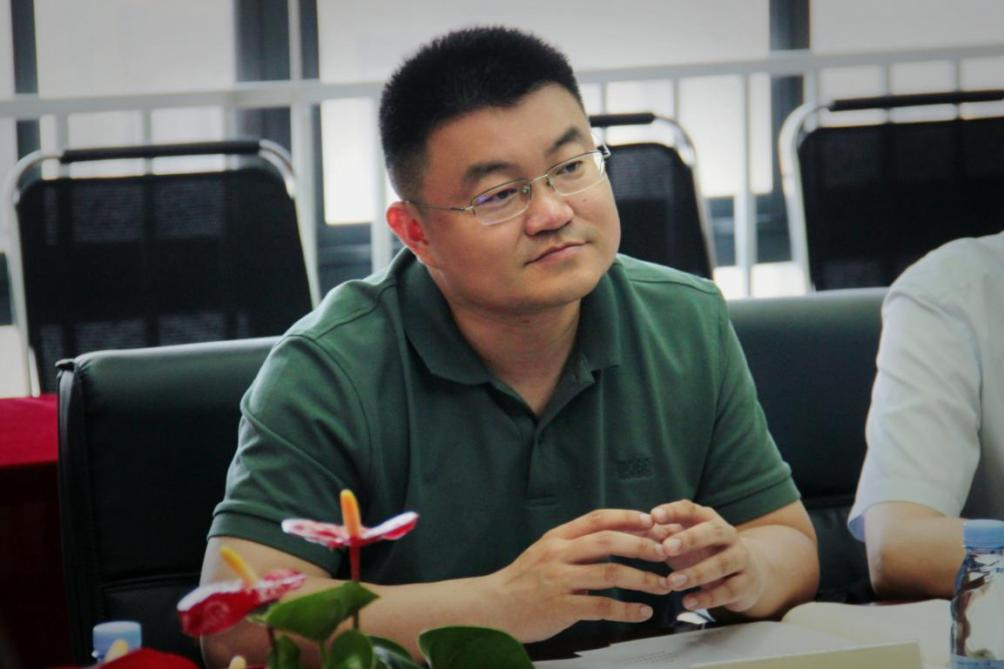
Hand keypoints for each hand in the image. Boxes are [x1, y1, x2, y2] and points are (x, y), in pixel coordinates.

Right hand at [485, 509, 673, 642]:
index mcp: (558, 538)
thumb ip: (577, 547)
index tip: (652, 520)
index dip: (627, 517)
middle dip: (642, 545)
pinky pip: (601, 607)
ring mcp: (559, 580)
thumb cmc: (524, 580)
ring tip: (663, 585)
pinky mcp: (561, 606)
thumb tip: (615, 543)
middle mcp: (559, 554)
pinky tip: (642, 612)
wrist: (493, 606)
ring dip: (642, 579)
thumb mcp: (546, 553)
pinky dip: (626, 609)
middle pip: (608, 541)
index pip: (597, 519)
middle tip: (665, 552)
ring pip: (609, 574)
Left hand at [650, 500, 766, 612]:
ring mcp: (740, 557)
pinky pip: (729, 590)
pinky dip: (708, 598)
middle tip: (666, 548)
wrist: (746, 572)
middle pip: (712, 532)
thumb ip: (660, 535)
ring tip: (672, 582)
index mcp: (708, 518)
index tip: (654, 516)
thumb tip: (632, 528)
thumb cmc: (703, 552)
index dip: (673, 512)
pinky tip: (687, 602)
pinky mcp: (746, 583)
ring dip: (695, 573)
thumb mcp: (682, 541)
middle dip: (689, 539)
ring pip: (721, 563)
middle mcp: (728, 534)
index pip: (691, 510)